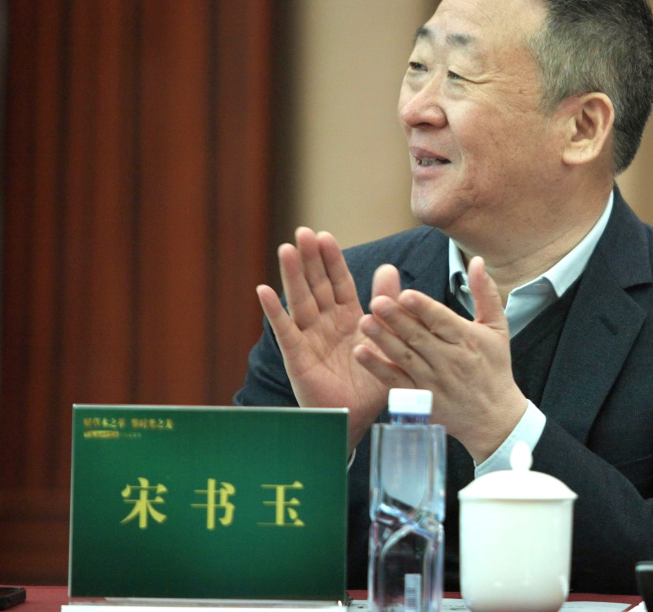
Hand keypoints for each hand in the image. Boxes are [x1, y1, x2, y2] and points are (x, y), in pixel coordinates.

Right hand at [256, 228, 399, 447]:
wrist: (358, 419)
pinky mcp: (297, 357)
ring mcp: (309, 338)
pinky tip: (264, 290)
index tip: (325, 235)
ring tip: (286, 249)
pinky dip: (274, 311)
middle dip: (310, 259)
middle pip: (316, 286)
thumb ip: (386, 303)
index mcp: (349, 318)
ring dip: (292, 276)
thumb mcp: (386, 338)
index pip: (339, 282)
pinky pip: (285, 331)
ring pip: (300, 301)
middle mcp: (326, 324)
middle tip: (303, 232)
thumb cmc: (371, 383)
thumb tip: (388, 266)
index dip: (331, 260)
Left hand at [353, 257, 526, 461]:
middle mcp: (449, 361)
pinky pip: (395, 381)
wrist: (493, 417)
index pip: (441, 320)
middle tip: (376, 301)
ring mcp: (432, 381)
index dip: (423, 308)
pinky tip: (361, 353)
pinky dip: (377, 368)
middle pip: (419, 337)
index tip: (405, 294)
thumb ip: (485, 293)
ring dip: (383, 340)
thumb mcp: (497, 328)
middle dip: (396, 319)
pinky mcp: (420, 398)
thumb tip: (477, 260)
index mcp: (467, 340)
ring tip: (364, 322)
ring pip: (404, 357)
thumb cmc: (494, 367)